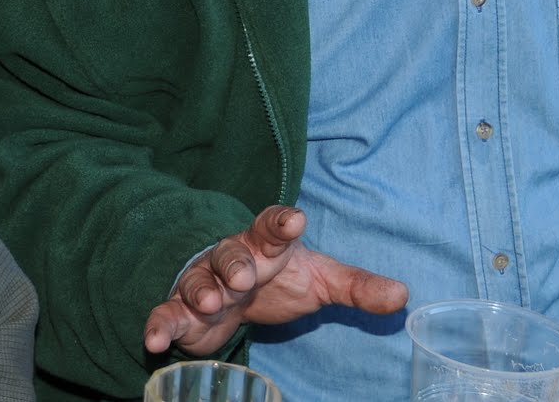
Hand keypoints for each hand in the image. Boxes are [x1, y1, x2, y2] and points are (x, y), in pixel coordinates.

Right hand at [142, 205, 408, 354]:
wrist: (232, 289)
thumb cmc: (279, 277)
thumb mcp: (320, 281)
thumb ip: (357, 287)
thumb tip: (403, 296)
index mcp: (267, 244)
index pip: (273, 226)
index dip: (281, 222)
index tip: (293, 220)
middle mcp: (232, 257)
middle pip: (231, 254)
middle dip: (235, 264)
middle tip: (244, 276)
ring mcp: (204, 282)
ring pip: (198, 280)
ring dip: (201, 289)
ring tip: (208, 301)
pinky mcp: (183, 311)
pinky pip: (168, 313)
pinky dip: (160, 324)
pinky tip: (155, 338)